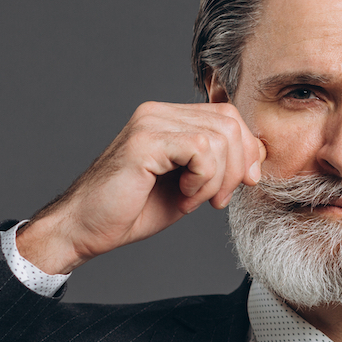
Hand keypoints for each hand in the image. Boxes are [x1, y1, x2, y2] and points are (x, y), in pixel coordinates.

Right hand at [17, 101, 265, 274]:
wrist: (85, 228)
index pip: (227, 115)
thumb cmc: (131, 211)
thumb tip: (256, 155)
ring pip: (219, 136)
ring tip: (193, 198)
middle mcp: (158, 113)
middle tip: (217, 200)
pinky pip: (201, 150)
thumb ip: (217, 166)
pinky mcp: (144, 141)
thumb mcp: (188, 185)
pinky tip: (183, 194)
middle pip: (229, 122)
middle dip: (236, 167)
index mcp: (168, 119)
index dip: (245, 150)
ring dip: (217, 178)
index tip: (240, 184)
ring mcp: (150, 123)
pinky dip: (203, 179)